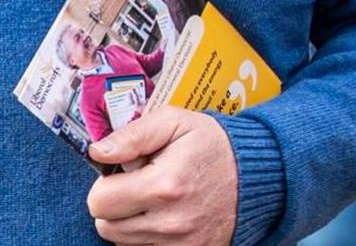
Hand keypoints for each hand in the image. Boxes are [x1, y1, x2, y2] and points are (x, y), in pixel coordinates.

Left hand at [86, 105, 237, 244]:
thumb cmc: (212, 144)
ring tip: (151, 199)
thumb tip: (97, 152)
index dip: (103, 185)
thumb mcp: (173, 122)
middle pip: (107, 227)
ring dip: (128, 222)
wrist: (258, 175)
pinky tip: (160, 215)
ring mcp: (183, 243)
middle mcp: (171, 222)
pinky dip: (146, 236)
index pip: (100, 202)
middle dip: (112, 205)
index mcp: (163, 186)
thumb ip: (131, 136)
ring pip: (124, 242)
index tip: (120, 174)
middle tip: (133, 186)